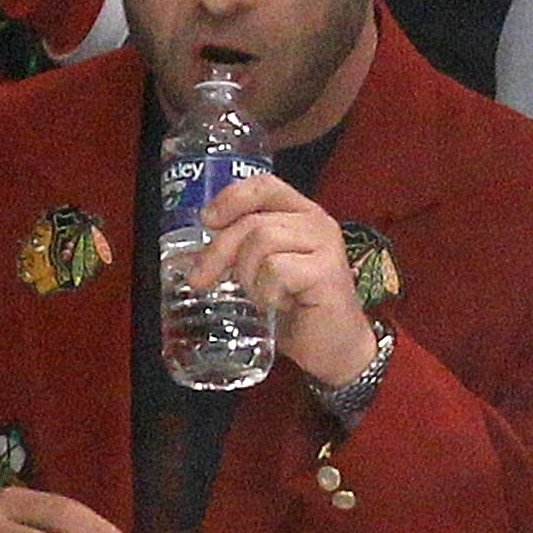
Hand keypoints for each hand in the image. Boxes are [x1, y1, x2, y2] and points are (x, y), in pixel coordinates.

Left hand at [188, 175, 379, 389]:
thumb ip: (243, 248)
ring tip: (260, 295)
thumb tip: (197, 248)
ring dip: (247, 275)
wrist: (335, 347)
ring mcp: (326, 246)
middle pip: (252, 221)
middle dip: (218, 251)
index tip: (208, 222)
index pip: (264, 186)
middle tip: (200, 280)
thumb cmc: (298, 307)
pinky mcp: (327, 273)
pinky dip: (266, 292)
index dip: (230, 198)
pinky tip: (281, 304)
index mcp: (302, 214)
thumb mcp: (265, 268)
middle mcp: (317, 223)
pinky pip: (276, 270)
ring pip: (261, 242)